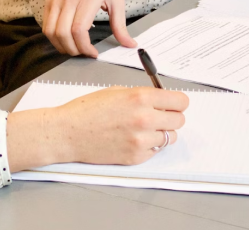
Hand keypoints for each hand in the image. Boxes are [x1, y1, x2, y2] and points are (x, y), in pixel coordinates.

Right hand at [6, 86, 188, 172]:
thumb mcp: (117, 91)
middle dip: (171, 116)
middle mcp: (145, 118)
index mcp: (141, 97)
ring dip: (161, 132)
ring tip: (143, 128)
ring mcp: (141, 140)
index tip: (174, 103)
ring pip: (170, 137)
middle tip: (159, 115)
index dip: (177, 102)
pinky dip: (149, 146)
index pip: (180, 101)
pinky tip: (133, 139)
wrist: (68, 132)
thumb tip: (161, 100)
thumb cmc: (87, 109)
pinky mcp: (136, 157)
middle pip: (179, 120)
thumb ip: (142, 95)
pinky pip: (155, 151)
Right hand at [43, 0, 136, 57]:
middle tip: (83, 53)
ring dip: (61, 46)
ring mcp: (57, 0)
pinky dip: (54, 38)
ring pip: (51, 32)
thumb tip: (130, 44)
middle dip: (73, 50)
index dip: (84, 47)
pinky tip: (65, 40)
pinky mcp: (49, 1)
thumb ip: (120, 25)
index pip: (79, 29)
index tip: (93, 53)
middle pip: (63, 34)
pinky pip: (46, 26)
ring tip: (74, 48)